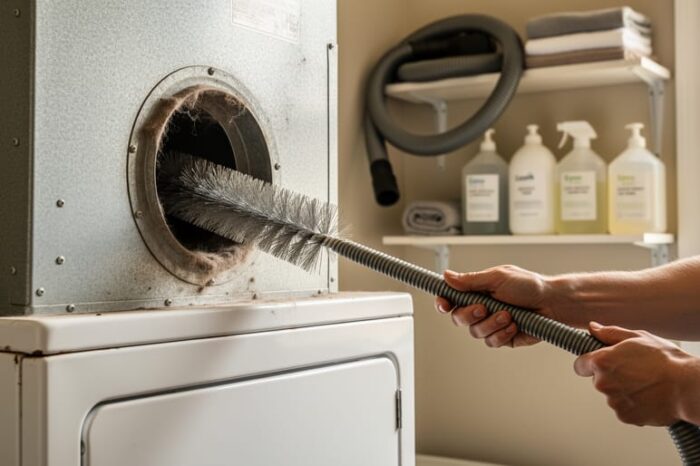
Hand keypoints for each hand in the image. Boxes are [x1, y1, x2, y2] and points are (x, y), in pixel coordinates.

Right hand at [434, 265, 561, 347]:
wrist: (552, 303)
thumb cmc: (529, 286)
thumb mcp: (497, 278)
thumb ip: (470, 280)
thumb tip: (446, 276)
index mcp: (476, 292)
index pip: (451, 299)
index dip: (443, 302)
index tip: (443, 303)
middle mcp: (481, 309)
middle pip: (458, 318)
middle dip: (469, 314)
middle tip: (484, 307)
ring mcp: (491, 324)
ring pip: (475, 332)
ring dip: (492, 323)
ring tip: (508, 314)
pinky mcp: (502, 338)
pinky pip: (491, 342)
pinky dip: (502, 333)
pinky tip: (514, 325)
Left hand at [574, 322, 698, 426]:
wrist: (687, 387)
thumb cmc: (666, 361)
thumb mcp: (637, 337)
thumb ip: (610, 333)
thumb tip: (593, 328)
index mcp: (602, 362)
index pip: (579, 365)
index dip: (589, 363)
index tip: (598, 363)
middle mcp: (603, 383)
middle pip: (598, 380)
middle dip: (611, 376)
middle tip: (634, 371)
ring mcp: (613, 402)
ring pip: (612, 396)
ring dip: (623, 391)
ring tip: (645, 383)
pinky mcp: (625, 417)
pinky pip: (624, 409)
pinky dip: (633, 405)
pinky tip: (648, 396)